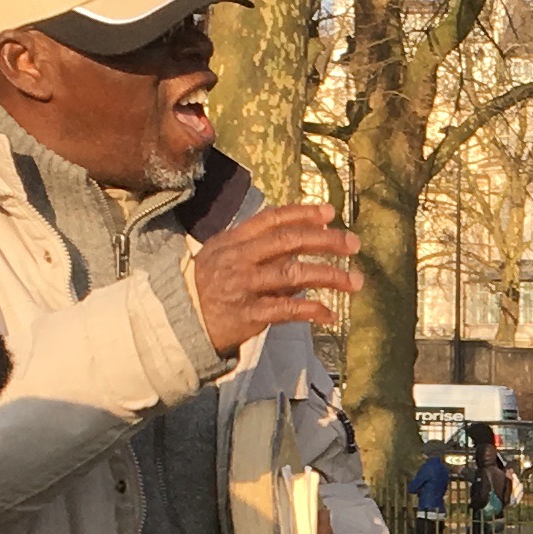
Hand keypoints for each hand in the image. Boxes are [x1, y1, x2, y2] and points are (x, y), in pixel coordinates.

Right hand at [189, 203, 362, 358]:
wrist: (176, 321)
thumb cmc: (207, 287)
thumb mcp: (226, 257)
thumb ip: (263, 252)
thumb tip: (307, 244)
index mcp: (234, 240)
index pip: (272, 220)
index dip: (302, 213)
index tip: (330, 212)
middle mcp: (240, 259)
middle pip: (288, 242)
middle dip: (325, 241)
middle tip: (354, 244)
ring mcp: (244, 286)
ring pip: (293, 274)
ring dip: (329, 276)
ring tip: (355, 281)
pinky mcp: (248, 315)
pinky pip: (287, 310)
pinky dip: (311, 311)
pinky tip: (330, 314)